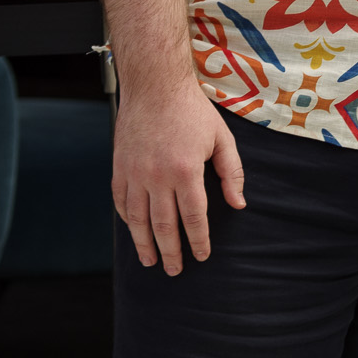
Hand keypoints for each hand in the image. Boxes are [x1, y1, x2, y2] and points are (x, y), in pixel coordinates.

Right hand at [112, 84, 244, 274]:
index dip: (198, 240)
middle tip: (175, 270)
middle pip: (164, 226)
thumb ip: (232, 173)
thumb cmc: (192, 111)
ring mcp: (134, 174)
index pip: (193, 218)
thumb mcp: (222, 138)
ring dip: (144, 244)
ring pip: (138, 220)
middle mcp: (157, 177)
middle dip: (171, 252)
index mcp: (186, 171)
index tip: (202, 256)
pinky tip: (134, 231)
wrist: (155, 87)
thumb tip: (238, 205)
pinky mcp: (119, 168)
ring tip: (150, 261)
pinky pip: (121, 202)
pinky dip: (127, 220)